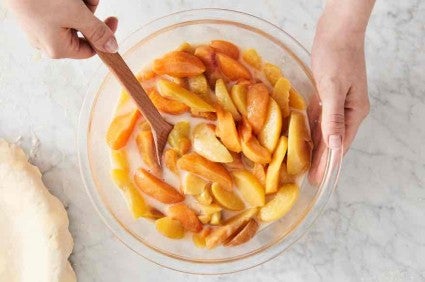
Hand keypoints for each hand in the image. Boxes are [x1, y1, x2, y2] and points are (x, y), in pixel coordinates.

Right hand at [6, 0, 117, 58]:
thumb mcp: (76, 14)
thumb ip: (97, 32)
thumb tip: (112, 48)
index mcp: (58, 49)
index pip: (90, 49)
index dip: (105, 34)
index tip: (114, 19)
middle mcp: (47, 40)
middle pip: (82, 28)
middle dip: (88, 9)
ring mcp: (39, 24)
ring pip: (72, 14)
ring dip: (80, 0)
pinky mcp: (33, 10)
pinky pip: (59, 6)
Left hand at [308, 19, 369, 182]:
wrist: (336, 30)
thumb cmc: (336, 56)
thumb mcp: (333, 88)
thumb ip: (333, 117)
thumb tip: (336, 146)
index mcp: (354, 112)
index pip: (340, 145)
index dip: (328, 163)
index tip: (318, 179)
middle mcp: (348, 111)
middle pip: (333, 141)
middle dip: (322, 159)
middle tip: (309, 179)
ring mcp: (337, 103)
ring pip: (325, 130)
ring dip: (315, 146)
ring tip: (304, 164)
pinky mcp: (326, 94)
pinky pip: (318, 117)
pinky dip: (311, 128)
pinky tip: (302, 138)